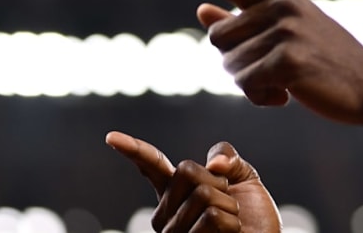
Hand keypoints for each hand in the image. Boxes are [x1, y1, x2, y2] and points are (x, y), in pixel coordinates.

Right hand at [105, 130, 281, 232]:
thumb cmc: (251, 217)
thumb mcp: (244, 177)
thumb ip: (227, 158)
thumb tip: (215, 164)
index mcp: (175, 192)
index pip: (151, 166)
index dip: (133, 150)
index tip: (111, 137)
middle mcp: (167, 214)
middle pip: (186, 170)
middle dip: (219, 182)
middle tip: (228, 204)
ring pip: (202, 194)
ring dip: (229, 206)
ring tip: (231, 224)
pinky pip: (212, 217)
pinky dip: (233, 223)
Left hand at [163, 0, 362, 122]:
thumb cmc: (328, 62)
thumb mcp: (288, 36)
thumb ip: (244, 24)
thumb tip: (201, 10)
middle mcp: (281, 6)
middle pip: (218, 37)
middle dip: (235, 63)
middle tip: (268, 74)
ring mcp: (286, 31)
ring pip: (229, 66)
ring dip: (249, 85)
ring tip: (284, 85)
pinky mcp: (288, 60)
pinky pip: (245, 85)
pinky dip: (260, 98)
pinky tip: (286, 97)